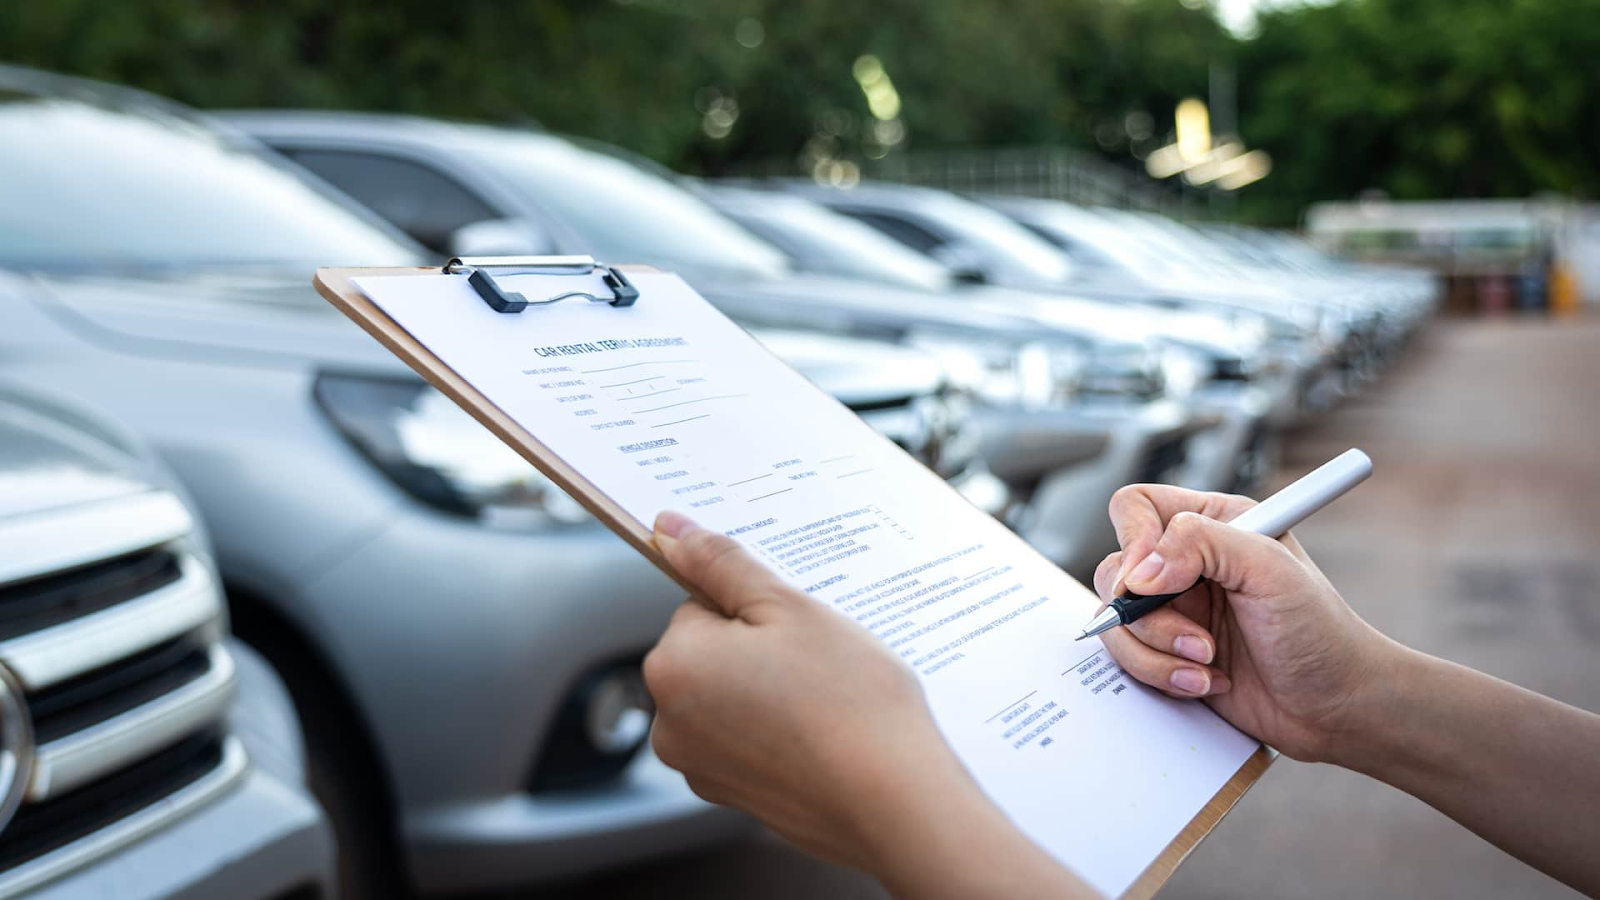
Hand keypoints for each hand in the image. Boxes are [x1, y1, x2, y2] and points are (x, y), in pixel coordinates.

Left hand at [645, 511, 1089, 898]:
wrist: (894, 800)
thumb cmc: (848, 701)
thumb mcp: (788, 608)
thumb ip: (721, 564)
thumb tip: (667, 529)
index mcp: (672, 665)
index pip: (702, 605)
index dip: (755, 610)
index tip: (795, 628)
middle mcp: (668, 722)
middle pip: (711, 654)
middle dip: (758, 650)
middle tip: (816, 663)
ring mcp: (698, 766)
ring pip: (731, 697)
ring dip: (769, 691)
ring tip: (823, 701)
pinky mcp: (731, 796)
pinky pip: (747, 740)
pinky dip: (777, 732)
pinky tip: (821, 735)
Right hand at [1093, 484, 1397, 761]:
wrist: (1336, 707)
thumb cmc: (1321, 633)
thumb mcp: (1270, 570)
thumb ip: (1201, 545)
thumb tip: (1139, 570)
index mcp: (1213, 523)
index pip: (1136, 508)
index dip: (1132, 540)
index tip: (1150, 579)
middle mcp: (1186, 563)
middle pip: (1116, 571)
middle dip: (1151, 616)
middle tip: (1198, 639)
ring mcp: (1174, 610)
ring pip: (1116, 621)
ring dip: (1157, 652)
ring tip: (1207, 663)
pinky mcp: (1166, 652)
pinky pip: (1127, 658)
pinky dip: (1161, 675)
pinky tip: (1206, 681)